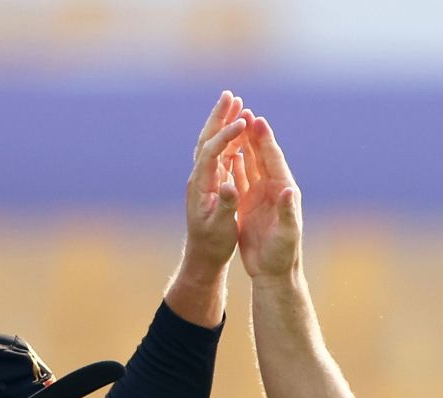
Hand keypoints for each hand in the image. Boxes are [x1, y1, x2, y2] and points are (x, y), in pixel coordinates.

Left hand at [183, 91, 249, 274]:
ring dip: (223, 123)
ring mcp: (203, 179)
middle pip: (207, 139)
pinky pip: (218, 154)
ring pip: (212, 143)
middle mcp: (199, 178)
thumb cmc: (213, 245)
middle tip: (231, 95)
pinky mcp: (210, 183)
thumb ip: (226, 205)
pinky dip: (228, 138)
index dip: (226, 135)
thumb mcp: (222, 228)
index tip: (243, 122)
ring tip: (236, 104)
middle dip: (219, 117)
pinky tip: (239, 131)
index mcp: (201, 186)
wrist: (203, 257)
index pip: (211, 152)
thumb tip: (228, 185)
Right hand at [235, 115, 301, 278]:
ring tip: (235, 124)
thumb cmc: (282, 256)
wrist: (273, 273)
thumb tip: (288, 191)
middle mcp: (273, 190)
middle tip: (245, 112)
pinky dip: (235, 164)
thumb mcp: (286, 234)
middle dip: (254, 135)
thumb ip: (288, 212)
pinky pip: (241, 179)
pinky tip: (228, 152)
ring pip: (251, 164)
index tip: (257, 120)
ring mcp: (261, 196)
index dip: (265, 140)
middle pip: (262, 156)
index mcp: (283, 192)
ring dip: (244, 145)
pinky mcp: (249, 205)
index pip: (274, 160)